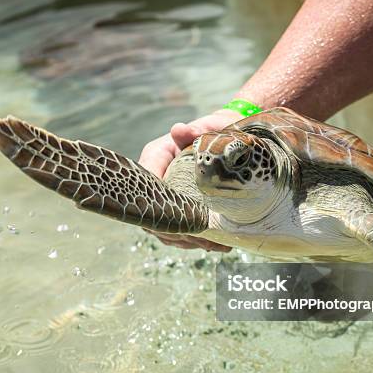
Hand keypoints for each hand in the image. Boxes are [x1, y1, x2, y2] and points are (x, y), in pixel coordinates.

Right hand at [138, 109, 241, 251]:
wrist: (226, 139)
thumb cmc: (216, 131)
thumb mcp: (211, 127)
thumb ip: (197, 129)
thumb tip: (180, 130)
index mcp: (157, 156)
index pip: (146, 183)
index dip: (159, 205)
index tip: (183, 218)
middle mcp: (155, 177)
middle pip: (153, 212)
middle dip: (177, 230)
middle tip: (204, 239)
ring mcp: (164, 195)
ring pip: (164, 227)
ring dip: (187, 240)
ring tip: (213, 245)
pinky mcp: (175, 207)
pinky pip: (176, 230)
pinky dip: (194, 240)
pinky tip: (215, 245)